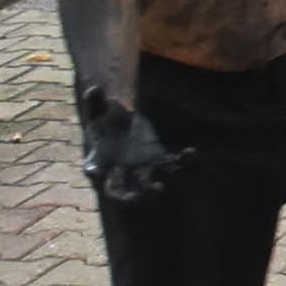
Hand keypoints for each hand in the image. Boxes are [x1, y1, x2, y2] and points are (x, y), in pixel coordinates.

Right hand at [78, 87, 185, 203]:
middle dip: (125, 196)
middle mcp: (119, 169)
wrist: (119, 122)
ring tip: (159, 188)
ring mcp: (140, 167)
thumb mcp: (98, 109)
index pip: (94, 171)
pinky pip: (170, 163)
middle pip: (120, 190)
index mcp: (100, 159)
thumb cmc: (104, 120)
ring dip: (151, 189)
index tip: (95, 171)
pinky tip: (191, 152)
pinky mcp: (157, 159)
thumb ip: (95, 101)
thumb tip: (94, 87)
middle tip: (132, 198)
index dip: (95, 172)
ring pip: (145, 184)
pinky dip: (180, 160)